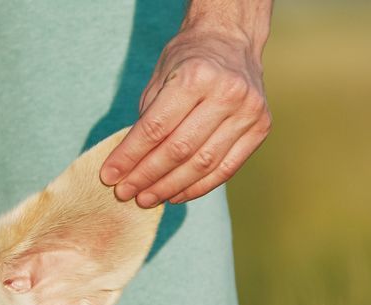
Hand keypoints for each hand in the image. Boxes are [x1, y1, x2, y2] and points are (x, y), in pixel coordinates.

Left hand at [100, 18, 270, 206]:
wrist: (232, 39)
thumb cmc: (189, 59)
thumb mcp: (160, 78)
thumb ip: (147, 120)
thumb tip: (128, 167)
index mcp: (196, 76)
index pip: (154, 129)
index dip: (129, 157)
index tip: (109, 177)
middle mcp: (226, 93)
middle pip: (179, 150)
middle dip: (147, 176)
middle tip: (126, 193)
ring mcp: (248, 111)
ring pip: (202, 164)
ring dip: (170, 187)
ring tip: (147, 198)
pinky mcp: (261, 127)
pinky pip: (226, 168)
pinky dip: (198, 186)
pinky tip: (176, 194)